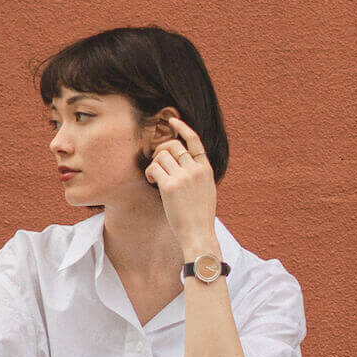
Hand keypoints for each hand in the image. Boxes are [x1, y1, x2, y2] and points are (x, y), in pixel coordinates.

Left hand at [145, 112, 217, 249]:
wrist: (199, 234)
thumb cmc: (200, 217)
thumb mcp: (206, 190)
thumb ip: (198, 175)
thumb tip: (184, 164)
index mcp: (206, 169)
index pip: (195, 141)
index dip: (183, 127)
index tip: (172, 121)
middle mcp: (195, 169)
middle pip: (173, 145)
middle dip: (160, 151)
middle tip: (157, 164)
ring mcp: (184, 177)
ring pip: (161, 155)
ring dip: (153, 164)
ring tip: (154, 178)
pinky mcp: (170, 186)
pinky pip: (154, 168)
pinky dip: (150, 173)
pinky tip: (152, 182)